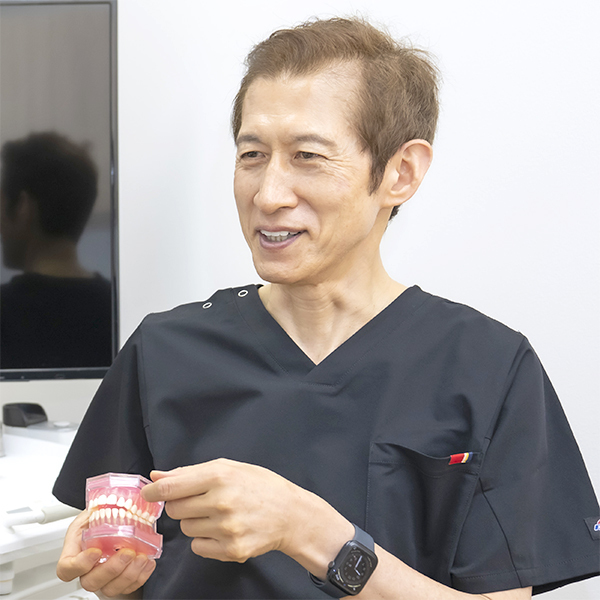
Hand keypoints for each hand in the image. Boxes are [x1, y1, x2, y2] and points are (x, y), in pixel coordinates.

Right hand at [56, 510, 155, 596]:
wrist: (116, 520)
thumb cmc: (102, 516)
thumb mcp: (96, 508)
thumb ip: (99, 507)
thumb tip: (110, 499)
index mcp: (75, 551)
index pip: (66, 568)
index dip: (79, 565)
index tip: (96, 551)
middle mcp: (88, 569)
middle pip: (91, 582)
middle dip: (112, 569)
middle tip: (127, 552)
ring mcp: (104, 578)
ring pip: (111, 588)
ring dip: (129, 574)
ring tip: (142, 557)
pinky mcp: (121, 581)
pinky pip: (129, 587)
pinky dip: (141, 576)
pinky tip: (148, 561)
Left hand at [141, 458, 308, 562]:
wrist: (290, 513)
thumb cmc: (258, 485)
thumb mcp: (228, 468)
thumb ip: (189, 472)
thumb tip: (156, 477)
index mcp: (219, 477)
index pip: (171, 488)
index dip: (153, 492)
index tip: (147, 494)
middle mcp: (221, 503)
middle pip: (175, 509)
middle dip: (181, 504)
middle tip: (200, 500)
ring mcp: (226, 529)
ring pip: (186, 528)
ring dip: (195, 521)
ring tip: (218, 514)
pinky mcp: (231, 550)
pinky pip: (197, 547)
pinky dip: (205, 539)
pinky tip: (223, 529)